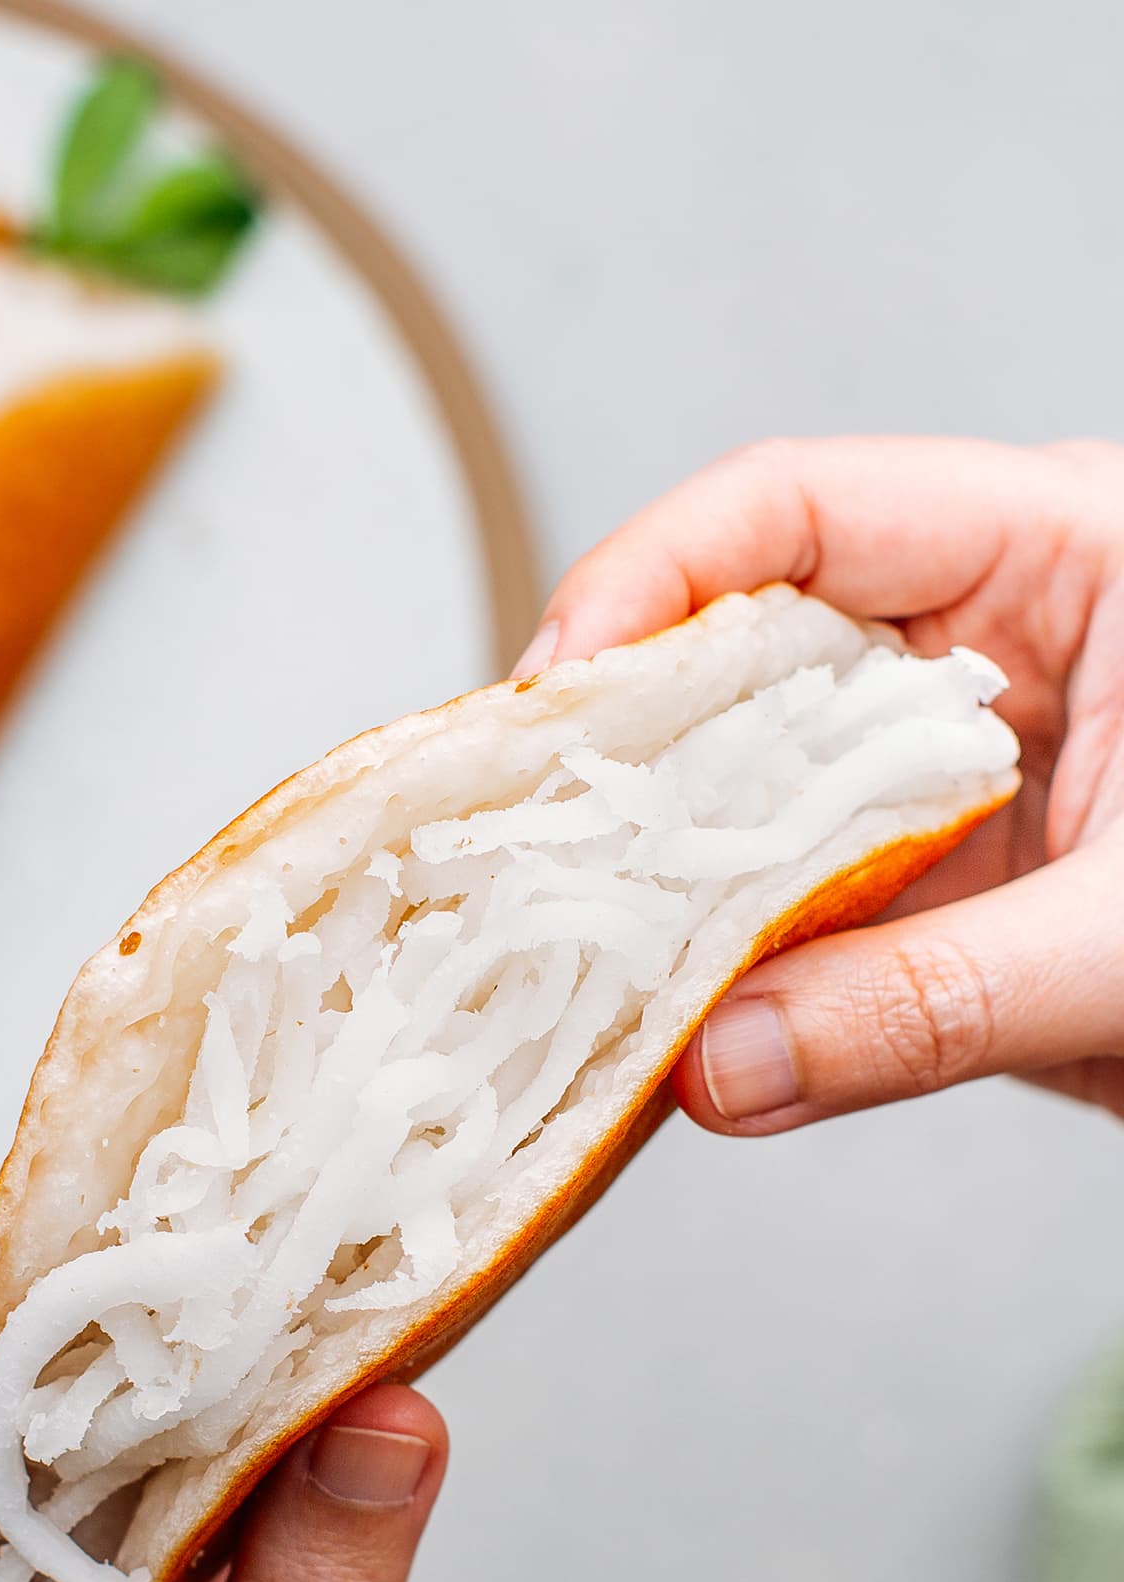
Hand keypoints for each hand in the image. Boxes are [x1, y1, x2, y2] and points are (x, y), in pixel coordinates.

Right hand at [516, 436, 1123, 1129]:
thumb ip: (936, 1002)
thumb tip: (724, 1064)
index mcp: (1062, 560)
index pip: (800, 509)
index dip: (654, 577)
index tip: (562, 687)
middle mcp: (986, 655)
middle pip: (745, 650)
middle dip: (630, 742)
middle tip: (528, 832)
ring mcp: (954, 777)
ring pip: (758, 795)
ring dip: (669, 869)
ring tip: (572, 930)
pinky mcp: (944, 890)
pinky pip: (800, 912)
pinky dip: (729, 965)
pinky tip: (663, 1003)